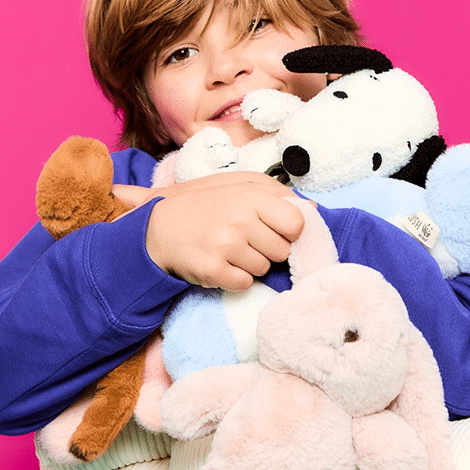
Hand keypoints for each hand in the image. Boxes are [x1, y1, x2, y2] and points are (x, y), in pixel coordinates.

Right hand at [113, 171, 304, 291]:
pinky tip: (221, 263)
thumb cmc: (203, 205)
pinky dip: (236, 278)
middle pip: (282, 250)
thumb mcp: (237, 186)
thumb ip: (276, 193)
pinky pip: (245, 283)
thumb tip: (313, 209)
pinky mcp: (213, 271)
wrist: (157, 228)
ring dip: (251, 263)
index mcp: (249, 196)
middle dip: (268, 248)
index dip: (288, 230)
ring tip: (229, 249)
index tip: (273, 229)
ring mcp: (226, 247)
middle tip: (245, 239)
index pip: (296, 222)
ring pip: (264, 268)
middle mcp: (239, 220)